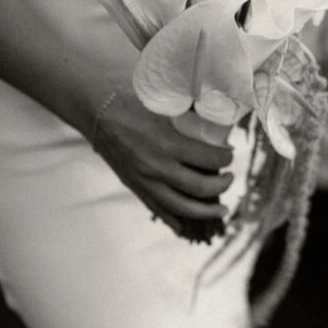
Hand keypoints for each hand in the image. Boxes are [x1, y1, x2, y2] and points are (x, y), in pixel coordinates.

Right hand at [92, 86, 233, 233]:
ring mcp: (144, 181)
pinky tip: (187, 225)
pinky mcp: (135, 187)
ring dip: (206, 211)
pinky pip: (158, 210)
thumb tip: (217, 117)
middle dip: (222, 185)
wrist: (97, 110)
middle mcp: (156, 167)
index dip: (225, 158)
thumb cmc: (132, 101)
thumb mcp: (165, 103)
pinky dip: (174, 220)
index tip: (230, 154)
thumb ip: (189, 114)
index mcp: (167, 143)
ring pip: (182, 207)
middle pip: (200, 187)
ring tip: (222, 208)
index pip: (208, 159)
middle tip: (230, 177)